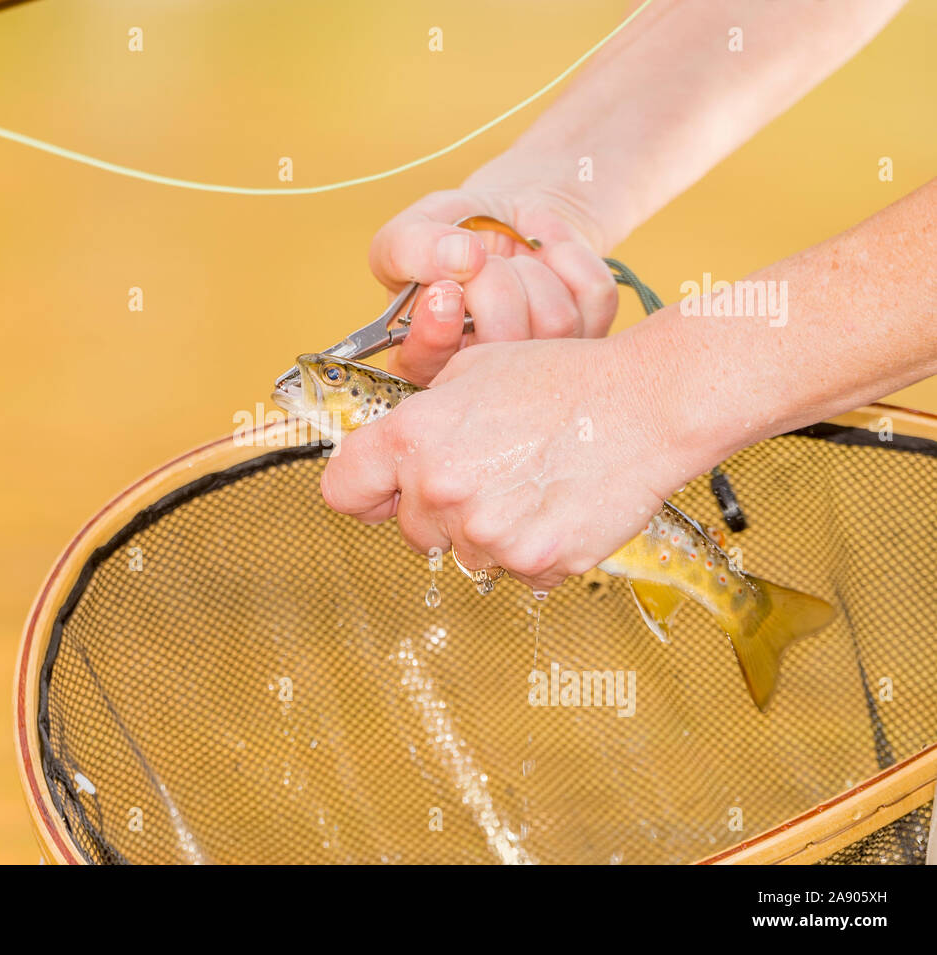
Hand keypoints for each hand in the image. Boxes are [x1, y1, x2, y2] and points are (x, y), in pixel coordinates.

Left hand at [319, 334, 685, 590]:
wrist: (647, 403)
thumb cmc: (564, 379)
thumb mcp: (471, 371)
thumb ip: (423, 418)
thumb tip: (399, 451)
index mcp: (413, 439)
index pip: (342, 491)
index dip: (363, 492)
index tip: (379, 494)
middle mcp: (440, 491)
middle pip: (411, 530)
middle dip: (442, 509)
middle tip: (492, 472)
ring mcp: (487, 535)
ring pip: (465, 555)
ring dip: (489, 531)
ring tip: (532, 483)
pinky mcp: (535, 563)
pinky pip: (516, 571)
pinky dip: (533, 549)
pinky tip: (556, 506)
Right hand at [370, 184, 618, 385]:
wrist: (503, 220)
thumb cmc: (449, 236)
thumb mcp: (410, 231)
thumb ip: (410, 247)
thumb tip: (461, 258)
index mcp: (424, 359)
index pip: (428, 367)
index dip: (438, 334)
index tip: (446, 291)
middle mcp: (481, 376)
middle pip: (504, 340)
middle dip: (493, 282)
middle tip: (480, 263)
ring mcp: (540, 362)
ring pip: (556, 323)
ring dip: (532, 272)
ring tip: (512, 266)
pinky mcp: (587, 333)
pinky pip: (594, 295)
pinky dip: (570, 260)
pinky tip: (546, 261)